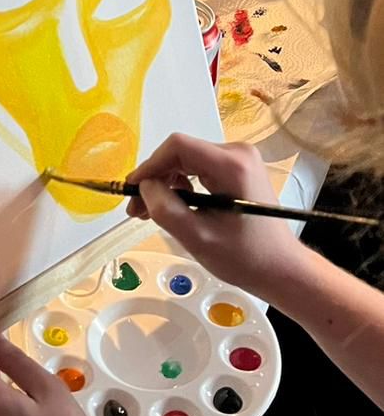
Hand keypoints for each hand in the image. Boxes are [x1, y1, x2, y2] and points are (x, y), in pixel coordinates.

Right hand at [127, 134, 307, 300]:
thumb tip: (145, 186)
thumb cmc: (245, 257)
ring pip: (189, 160)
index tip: (132, 191)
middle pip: (182, 152)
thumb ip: (166, 209)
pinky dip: (184, 184)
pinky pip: (201, 167)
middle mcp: (237, 152)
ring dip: (167, 182)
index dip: (150, 165)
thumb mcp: (198, 238)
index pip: (178, 146)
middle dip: (156, 178)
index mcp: (232, 164)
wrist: (282, 268)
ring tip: (152, 211)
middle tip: (138, 210)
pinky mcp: (240, 168)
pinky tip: (175, 206)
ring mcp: (241, 158)